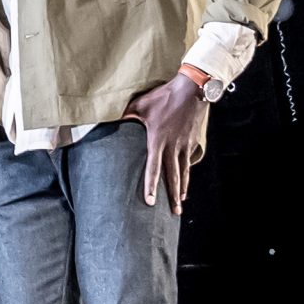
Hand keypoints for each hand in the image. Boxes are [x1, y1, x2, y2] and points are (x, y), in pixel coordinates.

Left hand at [123, 74, 202, 213]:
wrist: (191, 90)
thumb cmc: (163, 97)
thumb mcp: (140, 104)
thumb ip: (125, 114)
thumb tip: (111, 118)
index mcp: (158, 141)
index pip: (153, 168)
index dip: (151, 186)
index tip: (150, 202)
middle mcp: (173, 147)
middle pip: (173, 177)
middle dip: (172, 196)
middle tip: (175, 213)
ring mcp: (185, 144)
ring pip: (184, 171)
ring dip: (183, 187)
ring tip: (181, 201)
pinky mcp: (192, 141)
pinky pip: (189, 160)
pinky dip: (188, 172)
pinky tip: (186, 180)